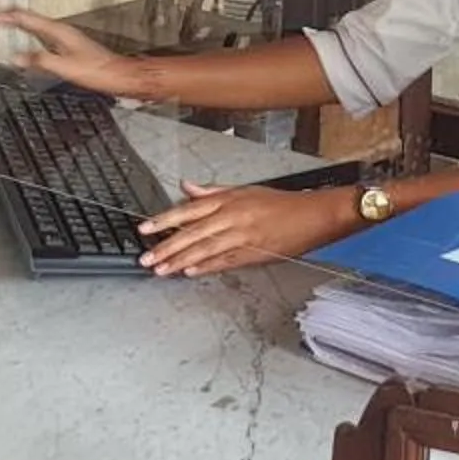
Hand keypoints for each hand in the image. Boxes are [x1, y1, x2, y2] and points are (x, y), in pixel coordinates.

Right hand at [0, 6, 151, 98]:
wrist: (118, 76)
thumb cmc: (99, 71)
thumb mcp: (65, 67)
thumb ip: (38, 61)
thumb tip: (15, 57)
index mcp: (56, 30)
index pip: (19, 17)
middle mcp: (58, 29)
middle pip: (21, 16)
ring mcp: (60, 36)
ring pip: (28, 24)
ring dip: (8, 24)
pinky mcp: (63, 45)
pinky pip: (35, 34)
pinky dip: (20, 35)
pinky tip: (18, 44)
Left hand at [136, 180, 349, 278]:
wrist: (313, 215)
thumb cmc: (281, 204)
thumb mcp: (245, 190)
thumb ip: (213, 191)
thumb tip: (186, 187)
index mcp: (229, 200)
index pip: (189, 209)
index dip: (165, 219)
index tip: (145, 228)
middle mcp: (233, 216)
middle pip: (192, 232)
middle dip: (167, 246)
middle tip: (146, 257)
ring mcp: (243, 236)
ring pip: (205, 249)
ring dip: (180, 260)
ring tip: (161, 269)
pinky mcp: (254, 253)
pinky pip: (225, 261)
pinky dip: (207, 267)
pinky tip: (190, 272)